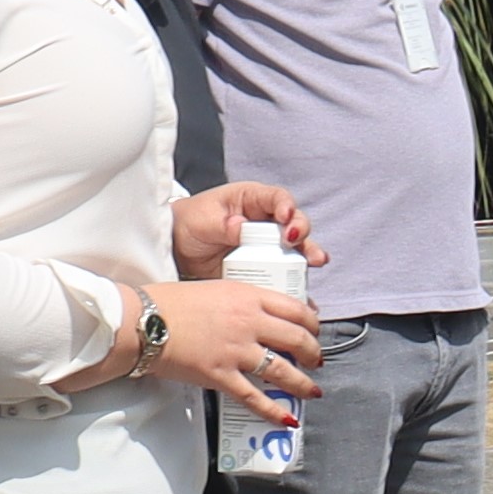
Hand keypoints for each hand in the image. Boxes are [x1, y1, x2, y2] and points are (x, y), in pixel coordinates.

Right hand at [146, 276, 326, 423]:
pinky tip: (287, 419)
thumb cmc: (170, 302)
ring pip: (283, 371)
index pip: (296, 309)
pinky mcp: (221, 375)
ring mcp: (236, 351)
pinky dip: (274, 411)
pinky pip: (255, 398)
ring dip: (303, 384)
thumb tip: (259, 316)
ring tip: (312, 391)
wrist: (142, 322)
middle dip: (314, 353)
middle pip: (298, 339)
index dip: (313, 323)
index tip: (314, 330)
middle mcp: (248, 322)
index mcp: (247, 297)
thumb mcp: (215, 289)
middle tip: (316, 360)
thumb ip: (241, 302)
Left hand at [171, 181, 323, 280]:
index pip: (276, 199)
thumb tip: (241, 227)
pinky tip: (305, 295)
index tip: (286, 217)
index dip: (286, 206)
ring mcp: (269, 247)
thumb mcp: (203, 220)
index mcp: (252, 201)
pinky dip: (296, 286)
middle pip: (294, 224)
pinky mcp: (266, 269)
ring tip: (315, 262)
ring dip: (308, 256)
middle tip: (300, 243)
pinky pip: (285, 276)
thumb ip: (223, 224)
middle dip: (302, 233)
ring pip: (296, 249)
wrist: (177, 249)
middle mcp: (266, 222)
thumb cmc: (190, 223)